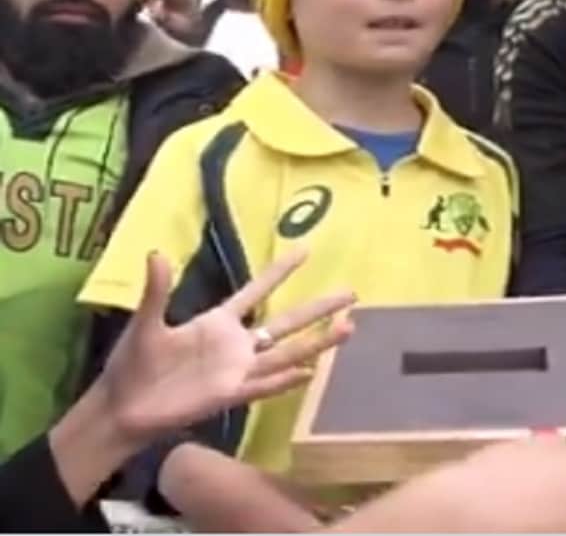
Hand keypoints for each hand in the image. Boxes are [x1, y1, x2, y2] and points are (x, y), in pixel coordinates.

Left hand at [98, 249, 354, 442]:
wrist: (121, 408)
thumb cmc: (134, 365)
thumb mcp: (146, 322)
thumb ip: (157, 290)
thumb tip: (156, 252)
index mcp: (218, 322)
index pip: (258, 291)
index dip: (281, 271)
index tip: (306, 250)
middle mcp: (236, 345)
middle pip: (287, 322)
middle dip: (319, 307)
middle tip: (351, 292)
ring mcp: (236, 371)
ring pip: (287, 354)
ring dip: (317, 342)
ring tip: (348, 327)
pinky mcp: (228, 395)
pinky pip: (263, 385)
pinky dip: (285, 380)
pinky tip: (310, 372)